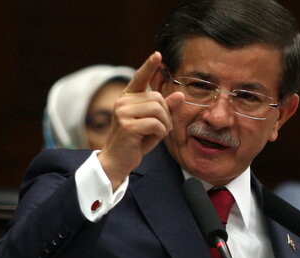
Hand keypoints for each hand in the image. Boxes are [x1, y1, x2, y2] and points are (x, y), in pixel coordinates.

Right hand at [98, 52, 184, 189]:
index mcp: (128, 98)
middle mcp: (123, 101)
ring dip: (164, 125)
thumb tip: (180, 94)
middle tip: (160, 129)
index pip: (140, 78)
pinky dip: (160, 133)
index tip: (158, 55)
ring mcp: (123, 112)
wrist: (119, 161)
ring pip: (159, 110)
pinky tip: (151, 139)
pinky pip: (156, 124)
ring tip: (155, 134)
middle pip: (158, 98)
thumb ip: (166, 109)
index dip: (149, 66)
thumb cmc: (137, 141)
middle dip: (166, 115)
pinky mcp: (127, 125)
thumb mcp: (154, 123)